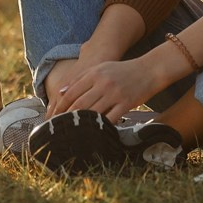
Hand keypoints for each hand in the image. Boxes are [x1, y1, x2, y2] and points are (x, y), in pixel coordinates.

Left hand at [47, 51, 169, 121]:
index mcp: (94, 74)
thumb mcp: (101, 69)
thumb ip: (81, 79)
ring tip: (73, 133)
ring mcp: (115, 93)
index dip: (60, 107)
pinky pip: (111, 118)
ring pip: (93, 112)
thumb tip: (61, 91)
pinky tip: (96, 132)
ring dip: (82, 124)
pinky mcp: (126, 103)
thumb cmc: (123, 70)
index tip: (52, 118)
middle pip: (79, 104)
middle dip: (66, 118)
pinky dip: (102, 126)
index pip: (71, 92)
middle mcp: (103, 83)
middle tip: (58, 130)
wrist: (149, 69)